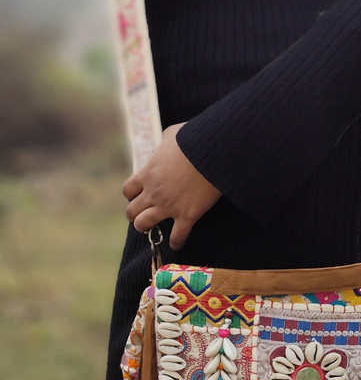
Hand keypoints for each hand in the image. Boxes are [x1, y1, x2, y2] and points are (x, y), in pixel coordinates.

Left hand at [123, 123, 220, 249]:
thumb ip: (164, 142)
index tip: (138, 194)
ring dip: (145, 227)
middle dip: (134, 213)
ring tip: (150, 228)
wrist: (212, 152)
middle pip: (132, 211)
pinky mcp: (187, 215)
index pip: (128, 190)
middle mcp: (153, 192)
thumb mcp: (172, 134)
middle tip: (141, 213)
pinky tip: (177, 245)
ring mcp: (169, 206)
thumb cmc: (193, 139)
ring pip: (145, 224)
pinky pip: (178, 235)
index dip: (132, 194)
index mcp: (147, 173)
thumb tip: (166, 143)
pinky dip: (176, 242)